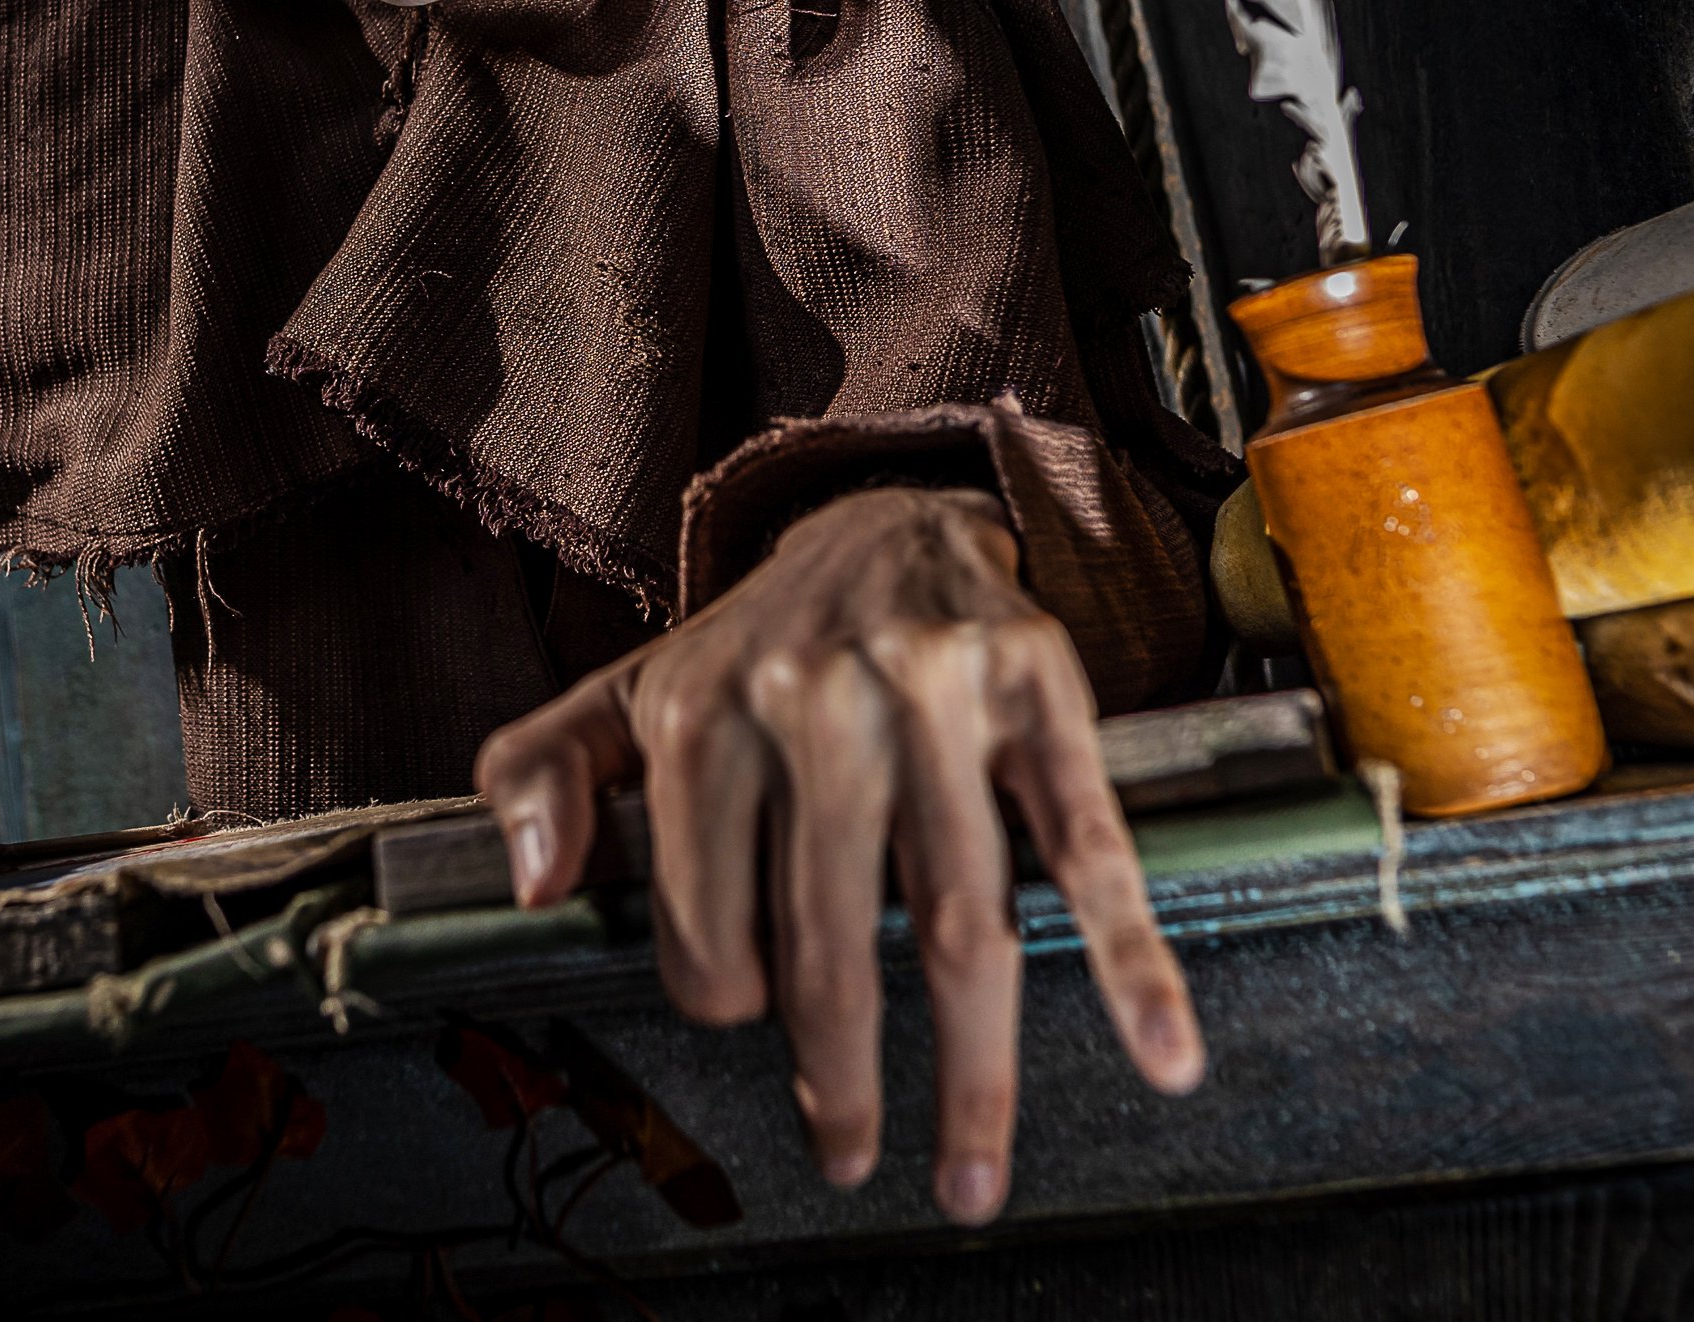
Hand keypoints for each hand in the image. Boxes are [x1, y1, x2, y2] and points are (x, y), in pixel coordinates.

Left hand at [475, 486, 1202, 1223]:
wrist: (888, 520)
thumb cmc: (754, 649)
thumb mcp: (624, 693)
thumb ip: (539, 776)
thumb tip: (532, 890)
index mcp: (701, 716)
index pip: (708, 925)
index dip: (727, 997)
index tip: (758, 1026)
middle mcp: (812, 699)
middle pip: (831, 939)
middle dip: (841, 1078)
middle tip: (854, 1161)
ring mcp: (933, 691)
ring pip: (960, 918)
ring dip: (973, 1068)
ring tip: (970, 1173)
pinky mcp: (1040, 683)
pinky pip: (1088, 841)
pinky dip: (1129, 957)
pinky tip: (1161, 1051)